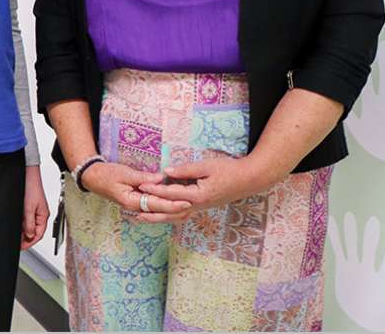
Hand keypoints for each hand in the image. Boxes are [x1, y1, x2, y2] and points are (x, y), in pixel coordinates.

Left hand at [21, 165, 48, 248]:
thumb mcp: (29, 208)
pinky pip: (26, 219)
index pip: (39, 234)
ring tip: (15, 235)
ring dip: (23, 231)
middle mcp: (39, 214)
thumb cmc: (31, 187)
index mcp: (43, 215)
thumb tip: (29, 235)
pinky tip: (15, 224)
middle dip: (26, 238)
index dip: (30, 242)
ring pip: (29, 225)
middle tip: (17, 243)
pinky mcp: (28, 206)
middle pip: (34, 231)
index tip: (22, 247)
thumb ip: (29, 223)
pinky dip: (21, 223)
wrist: (27, 173)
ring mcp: (34, 210)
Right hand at [82, 161, 190, 221]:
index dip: (172, 203)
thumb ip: (144, 178)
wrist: (93, 177)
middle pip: (160, 210)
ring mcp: (136, 205)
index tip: (187, 201)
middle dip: (176, 208)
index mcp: (132, 201)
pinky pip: (153, 205)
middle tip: (194, 204)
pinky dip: (164, 204)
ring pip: (157, 210)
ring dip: (172, 208)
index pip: (156, 204)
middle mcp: (135, 206)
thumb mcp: (125, 173)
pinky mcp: (137, 200)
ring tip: (189, 206)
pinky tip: (174, 203)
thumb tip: (162, 178)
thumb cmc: (107, 174)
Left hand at [137, 156, 273, 222]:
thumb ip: (185, 170)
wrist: (249, 180)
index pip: (171, 193)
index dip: (154, 189)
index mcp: (197, 195)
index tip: (140, 186)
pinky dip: (170, 217)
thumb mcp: (206, 166)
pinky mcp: (203, 207)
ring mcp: (201, 208)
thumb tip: (167, 172)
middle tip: (135, 212)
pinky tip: (162, 216)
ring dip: (159, 218)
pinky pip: (183, 215)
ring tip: (143, 219)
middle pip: (171, 212)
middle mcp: (198, 205)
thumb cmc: (228, 170)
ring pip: (176, 217)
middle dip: (152, 212)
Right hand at [328, 212, 384, 330]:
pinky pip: (338, 249)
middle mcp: (367, 269)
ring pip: (352, 245)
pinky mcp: (343, 266)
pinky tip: (331, 223)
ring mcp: (354, 266)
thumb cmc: (375, 314)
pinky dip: (335, 236)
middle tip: (374, 220)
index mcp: (380, 280)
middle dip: (371, 236)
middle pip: (369, 249)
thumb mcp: (384, 318)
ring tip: (349, 216)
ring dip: (351, 231)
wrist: (360, 311)